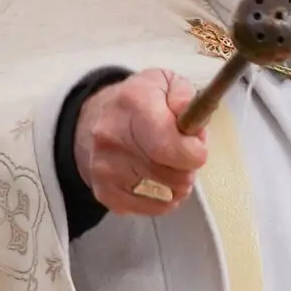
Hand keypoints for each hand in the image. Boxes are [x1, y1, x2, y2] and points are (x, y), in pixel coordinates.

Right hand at [75, 69, 209, 217]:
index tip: (196, 145)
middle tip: (182, 151)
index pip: (170, 146)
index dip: (194, 152)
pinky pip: (155, 208)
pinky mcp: (106, 194)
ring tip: (169, 162)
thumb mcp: (166, 82)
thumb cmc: (140, 103)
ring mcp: (106, 169)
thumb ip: (185, 95)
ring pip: (168, 195)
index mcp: (133, 105)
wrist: (93, 121)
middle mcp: (113, 138)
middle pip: (175, 175)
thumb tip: (188, 114)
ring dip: (178, 182)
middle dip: (189, 166)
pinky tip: (157, 177)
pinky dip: (164, 197)